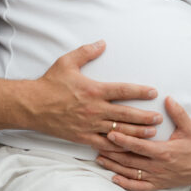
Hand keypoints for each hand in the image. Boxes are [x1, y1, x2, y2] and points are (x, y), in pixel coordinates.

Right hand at [27, 41, 161, 152]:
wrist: (32, 106)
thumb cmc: (50, 83)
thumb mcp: (67, 62)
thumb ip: (86, 52)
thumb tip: (102, 42)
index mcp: (94, 90)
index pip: (123, 91)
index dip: (140, 92)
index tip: (153, 92)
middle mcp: (95, 109)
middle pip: (126, 115)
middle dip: (145, 117)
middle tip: (159, 118)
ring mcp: (89, 125)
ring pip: (119, 132)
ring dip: (137, 133)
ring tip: (152, 134)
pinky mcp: (83, 137)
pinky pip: (104, 144)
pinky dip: (118, 147)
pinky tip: (129, 148)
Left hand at [96, 96, 190, 190]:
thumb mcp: (190, 128)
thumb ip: (178, 113)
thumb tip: (168, 98)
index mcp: (164, 152)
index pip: (139, 146)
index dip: (124, 140)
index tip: (110, 133)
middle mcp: (159, 166)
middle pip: (130, 160)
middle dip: (112, 152)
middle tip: (95, 144)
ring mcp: (158, 177)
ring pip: (131, 174)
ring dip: (114, 167)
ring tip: (98, 159)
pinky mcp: (159, 184)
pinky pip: (140, 187)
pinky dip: (126, 184)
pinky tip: (114, 179)